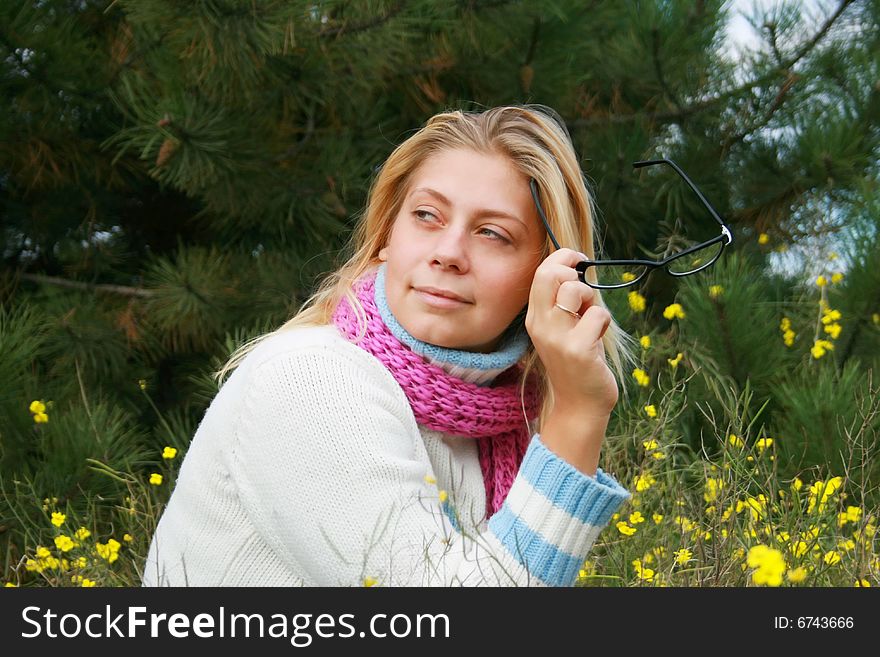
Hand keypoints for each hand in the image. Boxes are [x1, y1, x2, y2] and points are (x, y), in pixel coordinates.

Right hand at [524, 248, 619, 417]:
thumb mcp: (563, 328)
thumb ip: (565, 302)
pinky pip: (598, 314)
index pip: (541, 273)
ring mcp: (557, 337)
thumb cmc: (577, 362)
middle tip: (585, 290)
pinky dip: (605, 321)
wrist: (579, 404)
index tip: (579, 260)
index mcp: (535, 318)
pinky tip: (600, 337)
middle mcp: (540, 325)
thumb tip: (577, 268)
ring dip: (591, 298)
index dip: (563, 258)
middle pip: (551, 274)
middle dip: (574, 271)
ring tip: (591, 318)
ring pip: (575, 290)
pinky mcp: (578, 349)